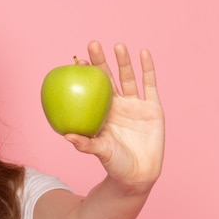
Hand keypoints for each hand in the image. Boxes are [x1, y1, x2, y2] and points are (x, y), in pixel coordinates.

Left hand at [65, 41, 164, 189]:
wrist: (138, 174)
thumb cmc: (114, 164)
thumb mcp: (99, 152)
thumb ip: (85, 144)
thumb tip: (66, 136)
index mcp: (101, 111)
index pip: (90, 88)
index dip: (85, 74)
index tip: (77, 60)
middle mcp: (117, 104)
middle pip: (108, 77)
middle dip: (100, 61)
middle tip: (92, 44)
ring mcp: (136, 105)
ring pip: (129, 77)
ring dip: (124, 61)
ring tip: (118, 45)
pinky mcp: (153, 108)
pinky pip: (150, 85)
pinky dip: (148, 69)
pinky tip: (144, 53)